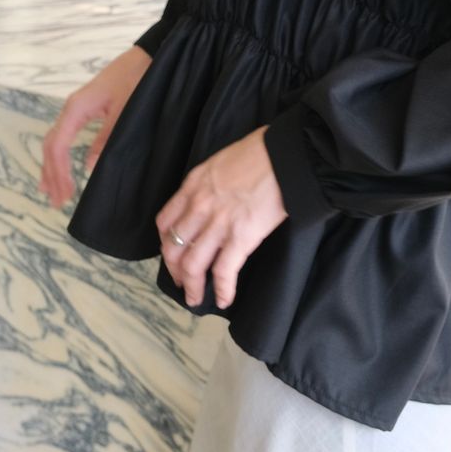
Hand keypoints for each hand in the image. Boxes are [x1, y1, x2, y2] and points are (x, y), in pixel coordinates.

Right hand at [39, 45, 152, 207]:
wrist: (146, 54)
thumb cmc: (136, 79)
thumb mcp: (125, 111)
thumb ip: (107, 138)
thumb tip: (89, 167)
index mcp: (77, 108)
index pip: (58, 146)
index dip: (59, 172)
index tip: (65, 195)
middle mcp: (71, 108)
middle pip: (51, 145)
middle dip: (52, 173)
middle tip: (56, 201)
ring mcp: (76, 107)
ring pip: (55, 140)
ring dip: (52, 166)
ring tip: (51, 191)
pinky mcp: (85, 108)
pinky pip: (64, 135)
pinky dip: (60, 154)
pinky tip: (62, 166)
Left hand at [157, 126, 287, 310]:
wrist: (285, 155)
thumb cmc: (261, 152)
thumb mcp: (221, 161)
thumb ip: (210, 182)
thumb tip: (213, 197)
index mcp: (193, 185)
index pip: (165, 221)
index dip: (165, 242)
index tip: (172, 251)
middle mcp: (199, 206)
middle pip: (173, 248)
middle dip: (174, 270)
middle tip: (181, 281)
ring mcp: (219, 224)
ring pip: (192, 265)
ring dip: (192, 288)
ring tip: (196, 298)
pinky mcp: (241, 238)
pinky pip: (223, 272)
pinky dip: (222, 290)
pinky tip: (224, 299)